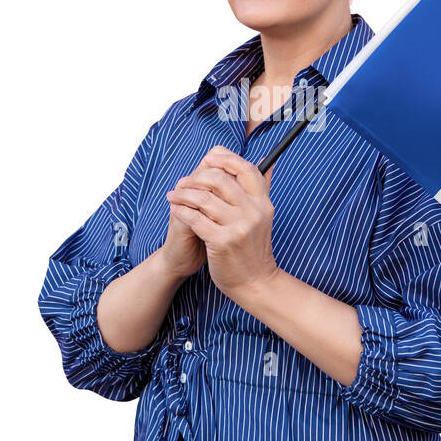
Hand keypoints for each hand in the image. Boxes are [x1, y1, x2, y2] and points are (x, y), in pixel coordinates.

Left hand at [165, 145, 278, 299]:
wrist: (255, 282)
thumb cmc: (253, 248)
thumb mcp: (263, 216)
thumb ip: (263, 188)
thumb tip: (267, 161)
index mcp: (263, 202)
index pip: (246, 169)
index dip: (226, 159)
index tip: (208, 158)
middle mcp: (253, 211)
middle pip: (221, 179)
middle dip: (196, 177)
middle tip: (183, 182)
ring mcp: (238, 227)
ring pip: (204, 198)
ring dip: (184, 194)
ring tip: (174, 196)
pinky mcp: (222, 241)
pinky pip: (196, 219)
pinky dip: (182, 211)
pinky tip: (175, 210)